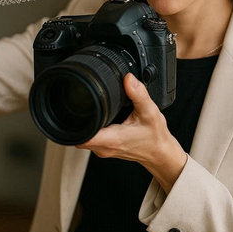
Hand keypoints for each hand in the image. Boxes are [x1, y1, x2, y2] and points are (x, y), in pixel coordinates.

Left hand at [77, 73, 186, 193]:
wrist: (160, 153)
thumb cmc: (155, 137)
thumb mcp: (150, 112)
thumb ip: (138, 94)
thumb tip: (128, 78)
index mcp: (113, 139)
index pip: (82, 136)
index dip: (72, 124)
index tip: (72, 109)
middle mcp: (105, 147)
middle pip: (77, 135)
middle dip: (75, 120)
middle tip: (80, 103)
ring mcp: (104, 149)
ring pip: (83, 137)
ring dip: (84, 124)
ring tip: (91, 109)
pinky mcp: (106, 148)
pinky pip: (91, 138)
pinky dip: (91, 127)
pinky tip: (99, 117)